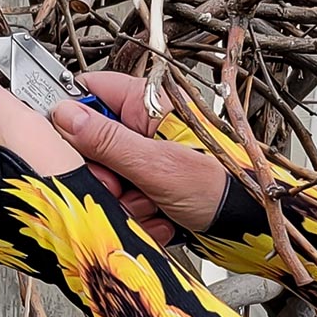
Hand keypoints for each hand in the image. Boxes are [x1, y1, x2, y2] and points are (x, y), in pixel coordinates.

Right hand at [50, 71, 227, 238]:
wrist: (251, 225)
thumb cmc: (224, 185)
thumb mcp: (157, 163)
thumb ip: (107, 141)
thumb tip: (65, 116)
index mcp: (146, 103)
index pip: (88, 91)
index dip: (70, 115)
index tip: (65, 143)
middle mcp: (142, 128)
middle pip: (89, 144)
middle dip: (103, 175)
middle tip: (122, 186)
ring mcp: (144, 160)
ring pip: (104, 179)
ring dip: (123, 201)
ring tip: (152, 204)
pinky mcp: (147, 188)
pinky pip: (122, 202)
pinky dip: (137, 216)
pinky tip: (161, 217)